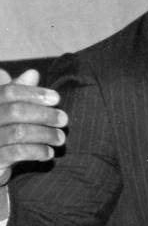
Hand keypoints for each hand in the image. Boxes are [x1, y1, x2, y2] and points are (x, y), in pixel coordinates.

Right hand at [0, 68, 67, 185]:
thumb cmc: (3, 131)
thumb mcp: (11, 110)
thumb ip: (19, 91)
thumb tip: (33, 72)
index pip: (9, 91)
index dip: (34, 93)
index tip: (56, 98)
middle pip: (16, 111)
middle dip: (44, 114)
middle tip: (64, 119)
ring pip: (18, 132)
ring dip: (45, 134)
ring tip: (61, 138)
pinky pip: (16, 153)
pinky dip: (37, 151)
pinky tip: (49, 153)